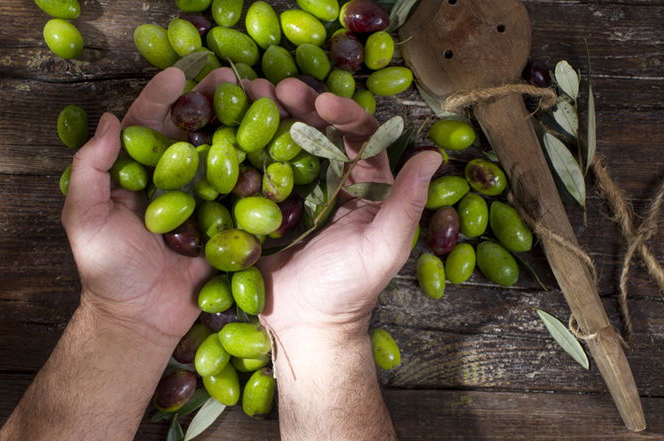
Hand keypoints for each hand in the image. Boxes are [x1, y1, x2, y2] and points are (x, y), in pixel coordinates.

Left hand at [61, 67, 235, 341]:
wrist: (142, 318)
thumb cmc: (107, 270)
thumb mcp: (85, 219)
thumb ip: (90, 171)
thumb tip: (108, 121)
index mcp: (138, 173)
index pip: (149, 125)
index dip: (162, 97)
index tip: (179, 73)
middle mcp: (172, 181)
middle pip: (193, 132)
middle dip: (212, 102)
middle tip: (233, 77)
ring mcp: (202, 201)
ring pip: (223, 156)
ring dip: (242, 127)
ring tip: (262, 103)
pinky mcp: (226, 224)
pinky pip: (245, 195)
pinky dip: (260, 173)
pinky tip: (278, 149)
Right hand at [259, 78, 442, 342]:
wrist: (306, 326)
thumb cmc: (350, 289)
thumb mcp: (385, 246)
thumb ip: (407, 202)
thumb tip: (433, 154)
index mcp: (367, 185)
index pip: (359, 135)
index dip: (344, 112)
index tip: (322, 101)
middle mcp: (333, 181)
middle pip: (318, 131)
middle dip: (300, 105)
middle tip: (275, 87)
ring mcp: (297, 193)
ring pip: (287, 144)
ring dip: (269, 117)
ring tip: (247, 94)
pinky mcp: (267, 207)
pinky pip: (258, 171)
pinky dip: (246, 149)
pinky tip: (229, 130)